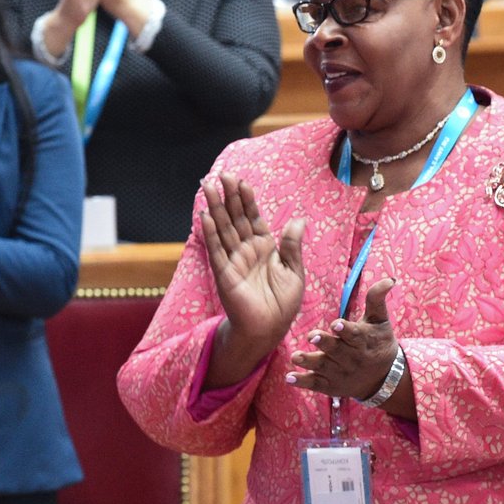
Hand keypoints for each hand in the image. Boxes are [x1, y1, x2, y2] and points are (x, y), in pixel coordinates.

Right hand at [201, 173, 304, 351]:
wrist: (269, 328)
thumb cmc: (283, 303)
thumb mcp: (294, 271)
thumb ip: (292, 246)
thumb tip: (298, 219)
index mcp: (265, 248)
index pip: (254, 218)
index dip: (248, 200)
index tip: (243, 182)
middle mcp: (247, 250)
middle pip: (236, 218)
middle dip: (230, 197)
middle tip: (223, 175)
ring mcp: (233, 260)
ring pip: (223, 228)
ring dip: (215, 208)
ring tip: (209, 187)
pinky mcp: (224, 273)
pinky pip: (216, 249)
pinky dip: (210, 232)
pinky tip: (204, 216)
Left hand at [287, 278, 403, 405]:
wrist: (383, 378)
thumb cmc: (379, 342)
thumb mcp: (381, 320)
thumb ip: (377, 299)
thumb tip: (390, 279)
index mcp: (363, 340)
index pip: (354, 334)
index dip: (345, 329)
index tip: (336, 324)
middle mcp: (352, 357)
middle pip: (336, 350)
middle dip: (324, 343)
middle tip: (311, 335)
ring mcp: (340, 372)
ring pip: (323, 367)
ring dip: (309, 362)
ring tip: (296, 357)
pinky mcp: (331, 385)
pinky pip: (315, 384)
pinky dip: (302, 382)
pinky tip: (290, 378)